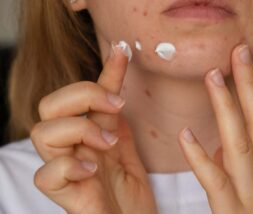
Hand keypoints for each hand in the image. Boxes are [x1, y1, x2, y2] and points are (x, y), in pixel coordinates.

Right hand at [31, 44, 156, 213]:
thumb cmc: (130, 201)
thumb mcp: (128, 155)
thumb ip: (118, 129)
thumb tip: (116, 95)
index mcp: (88, 138)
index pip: (87, 97)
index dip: (105, 72)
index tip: (123, 52)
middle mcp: (72, 150)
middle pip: (49, 106)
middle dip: (82, 96)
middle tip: (116, 106)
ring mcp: (66, 171)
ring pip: (41, 133)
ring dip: (78, 129)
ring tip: (106, 144)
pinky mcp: (65, 196)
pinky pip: (46, 175)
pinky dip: (68, 166)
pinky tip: (92, 170)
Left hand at [178, 44, 252, 213]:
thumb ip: (241, 170)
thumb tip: (216, 146)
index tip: (241, 65)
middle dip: (249, 86)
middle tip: (236, 53)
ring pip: (241, 144)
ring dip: (228, 109)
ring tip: (214, 78)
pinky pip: (217, 182)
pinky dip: (201, 157)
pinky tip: (186, 134)